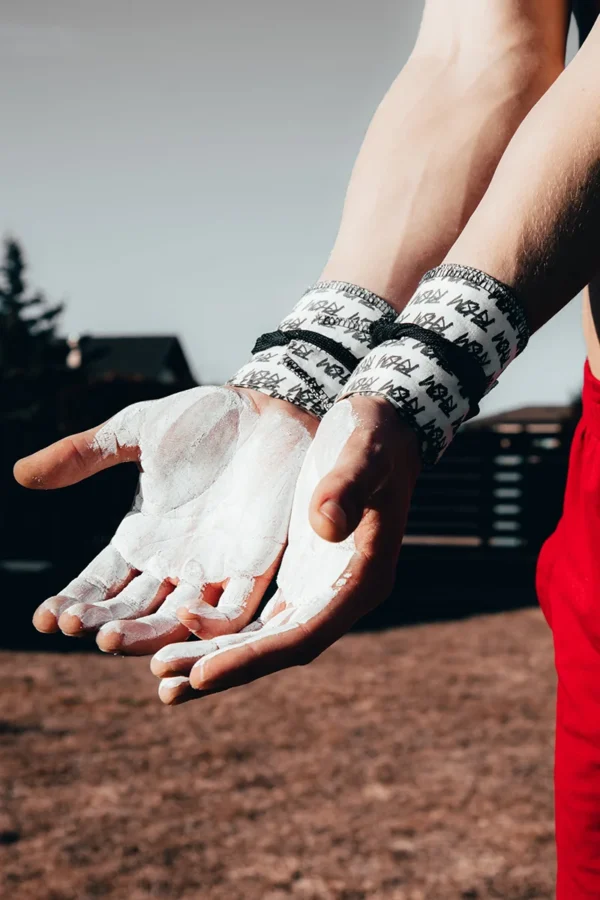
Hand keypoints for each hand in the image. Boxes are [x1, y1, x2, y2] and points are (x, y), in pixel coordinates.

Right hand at [15, 386, 315, 654]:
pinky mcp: (256, 566)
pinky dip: (209, 623)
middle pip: (130, 611)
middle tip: (73, 626)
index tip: (45, 617)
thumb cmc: (203, 419)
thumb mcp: (135, 431)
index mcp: (142, 538)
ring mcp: (214, 569)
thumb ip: (84, 454)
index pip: (99, 584)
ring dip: (144, 636)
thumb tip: (20, 475)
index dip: (73, 602)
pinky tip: (182, 617)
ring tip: (109, 638)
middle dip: (101, 623)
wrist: (267, 407)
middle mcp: (174, 564)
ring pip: (175, 621)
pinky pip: (233, 610)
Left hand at [151, 395, 420, 703]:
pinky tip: (183, 626)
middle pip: (276, 648)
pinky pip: (259, 612)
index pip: (302, 636)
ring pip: (263, 636)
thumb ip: (346, 486)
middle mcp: (338, 595)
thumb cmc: (375, 439)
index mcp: (360, 579)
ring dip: (215, 653)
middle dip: (222, 666)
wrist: (380, 429)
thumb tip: (324, 524)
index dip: (252, 659)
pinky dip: (224, 626)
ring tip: (160, 671)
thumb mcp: (365, 454)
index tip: (200, 674)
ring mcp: (318, 588)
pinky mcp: (300, 574)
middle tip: (165, 684)